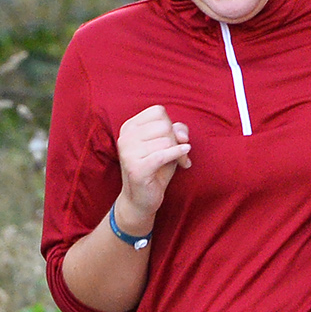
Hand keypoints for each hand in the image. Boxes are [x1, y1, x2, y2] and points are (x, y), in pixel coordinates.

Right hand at [114, 105, 191, 229]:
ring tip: (179, 164)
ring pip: (166, 140)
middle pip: (164, 125)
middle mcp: (125, 137)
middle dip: (177, 140)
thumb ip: (177, 131)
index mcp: (129, 127)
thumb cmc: (156, 168)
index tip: (175, 141)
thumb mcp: (168, 145)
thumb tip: (181, 135)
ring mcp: (128, 152)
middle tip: (179, 155)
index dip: (171, 125)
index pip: (158, 112)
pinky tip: (185, 162)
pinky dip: (178, 155)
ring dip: (179, 153)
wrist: (141, 199)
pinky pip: (163, 154)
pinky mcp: (136, 168)